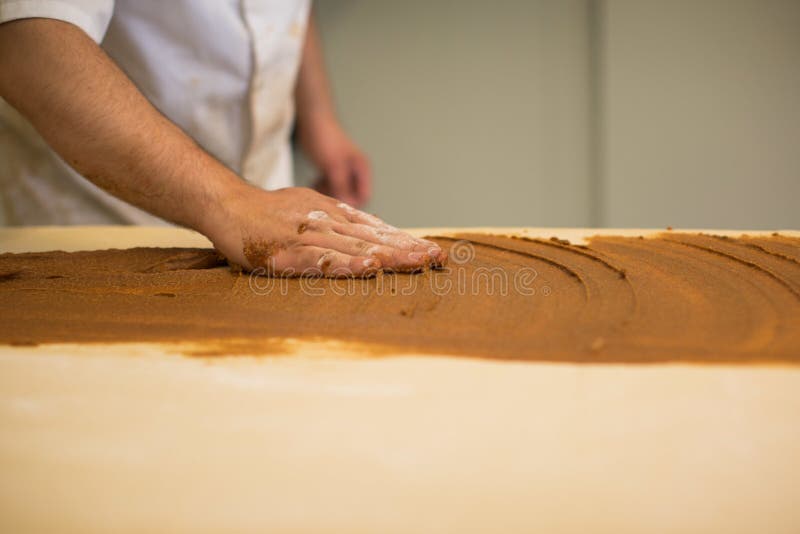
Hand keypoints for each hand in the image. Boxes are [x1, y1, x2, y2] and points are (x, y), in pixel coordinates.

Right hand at [205, 183, 445, 276]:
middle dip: (407, 249)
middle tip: (438, 258)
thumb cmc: (267, 213)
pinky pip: (321, 260)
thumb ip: (338, 222)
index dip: (405, 240)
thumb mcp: (309, 208)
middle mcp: (326, 221)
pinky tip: (368, 270)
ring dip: (389, 256)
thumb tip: (369, 236)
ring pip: (355, 247)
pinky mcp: (288, 252)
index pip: (377, 228)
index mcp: (333, 212)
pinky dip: (347, 264)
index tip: (433, 250)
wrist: (226, 205)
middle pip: (374, 237)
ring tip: (417, 263)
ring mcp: (308, 235)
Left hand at [300, 118, 371, 207]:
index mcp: (362, 169)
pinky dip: (322, 187)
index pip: (364, 196)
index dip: (352, 203)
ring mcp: (344, 171)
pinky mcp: (332, 170)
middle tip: (323, 193)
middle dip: (337, 197)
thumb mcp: (333, 166)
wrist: (311, 120)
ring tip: (317, 186)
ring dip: (328, 193)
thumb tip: (347, 204)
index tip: (335, 203)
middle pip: (351, 196)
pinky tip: (314, 182)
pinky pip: (330, 186)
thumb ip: (341, 186)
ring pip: (339, 192)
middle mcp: (356, 171)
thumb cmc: (325, 139)